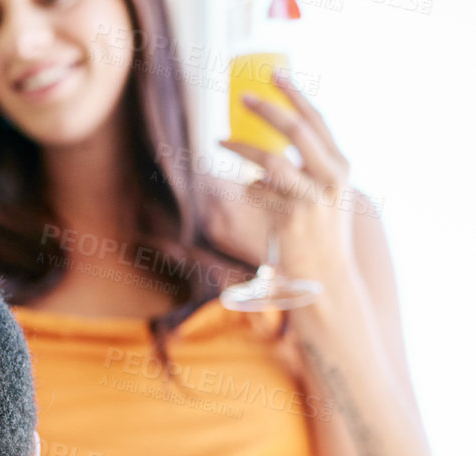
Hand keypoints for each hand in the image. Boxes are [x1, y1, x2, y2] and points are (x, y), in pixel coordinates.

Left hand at [219, 71, 359, 286]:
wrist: (326, 274)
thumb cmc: (319, 232)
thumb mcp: (325, 194)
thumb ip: (307, 169)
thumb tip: (269, 151)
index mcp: (340, 165)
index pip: (317, 120)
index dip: (294, 94)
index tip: (274, 75)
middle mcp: (331, 177)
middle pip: (294, 130)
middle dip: (266, 109)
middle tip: (241, 98)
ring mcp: (311, 197)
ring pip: (269, 160)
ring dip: (241, 148)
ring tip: (221, 141)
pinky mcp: (291, 217)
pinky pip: (258, 191)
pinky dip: (249, 187)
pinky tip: (250, 191)